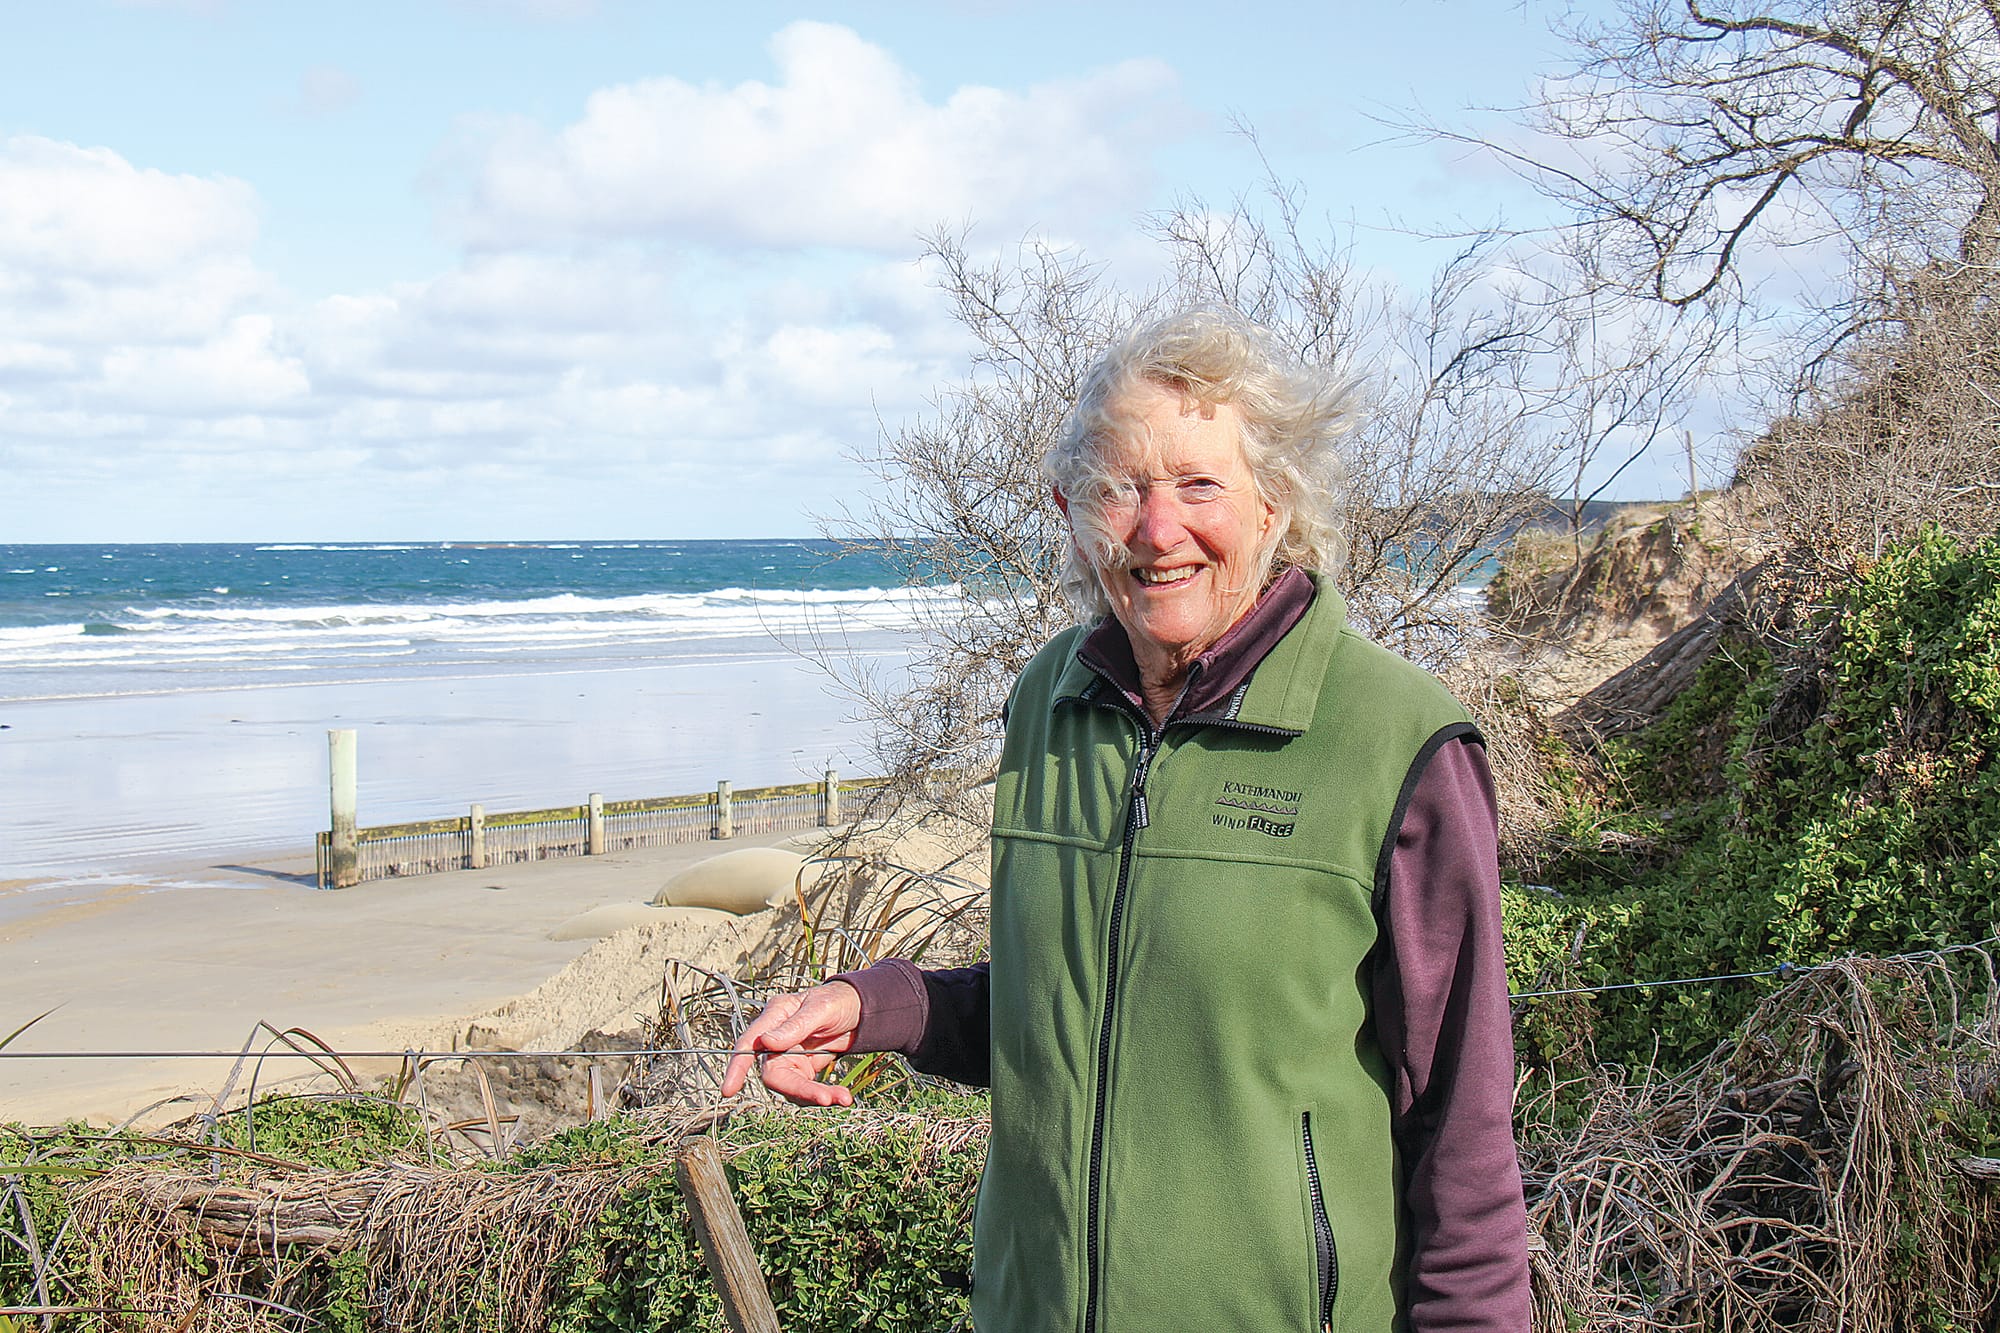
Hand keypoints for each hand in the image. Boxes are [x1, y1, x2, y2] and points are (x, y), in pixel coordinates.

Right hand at [719, 981, 863, 1106]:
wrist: (860, 1010)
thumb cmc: (838, 1001)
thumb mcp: (820, 1009)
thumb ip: (795, 1026)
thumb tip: (766, 1042)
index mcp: (775, 1017)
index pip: (749, 1044)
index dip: (736, 1067)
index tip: (728, 1090)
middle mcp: (776, 1039)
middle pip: (774, 1074)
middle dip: (799, 1090)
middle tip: (825, 1099)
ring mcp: (789, 1056)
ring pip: (790, 1087)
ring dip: (815, 1096)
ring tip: (843, 1097)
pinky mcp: (802, 1069)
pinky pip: (805, 1090)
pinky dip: (822, 1095)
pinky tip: (841, 1095)